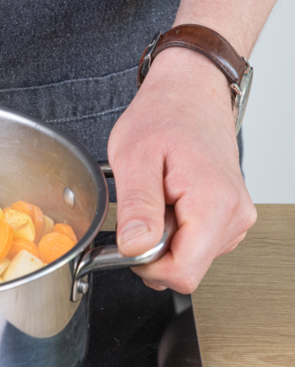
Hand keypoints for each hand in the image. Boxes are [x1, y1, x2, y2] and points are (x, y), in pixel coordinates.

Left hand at [107, 48, 255, 292]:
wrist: (189, 92)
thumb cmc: (163, 116)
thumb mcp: (134, 157)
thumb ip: (137, 207)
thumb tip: (135, 248)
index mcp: (213, 205)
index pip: (183, 274)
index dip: (147, 266)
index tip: (130, 240)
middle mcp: (234, 216)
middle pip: (186, 270)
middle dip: (154, 251)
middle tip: (143, 209)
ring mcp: (236, 217)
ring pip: (190, 259)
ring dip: (164, 239)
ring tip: (158, 197)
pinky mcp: (229, 216)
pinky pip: (196, 244)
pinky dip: (175, 230)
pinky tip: (169, 200)